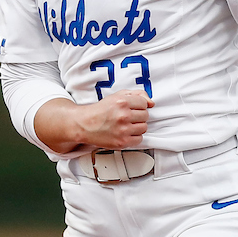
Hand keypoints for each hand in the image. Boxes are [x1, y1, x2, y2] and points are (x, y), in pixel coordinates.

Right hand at [34, 90, 153, 152]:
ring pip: (144, 127)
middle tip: (127, 117)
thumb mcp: (117, 96)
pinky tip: (126, 132)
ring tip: (126, 124)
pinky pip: (139, 139)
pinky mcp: (122, 142)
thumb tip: (151, 103)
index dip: (138, 106)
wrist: (85, 124)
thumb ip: (137, 94)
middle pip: (145, 116)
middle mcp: (123, 115)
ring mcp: (123, 130)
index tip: (131, 108)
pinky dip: (134, 136)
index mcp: (122, 102)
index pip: (144, 103)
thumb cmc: (101, 110)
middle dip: (138, 116)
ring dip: (137, 126)